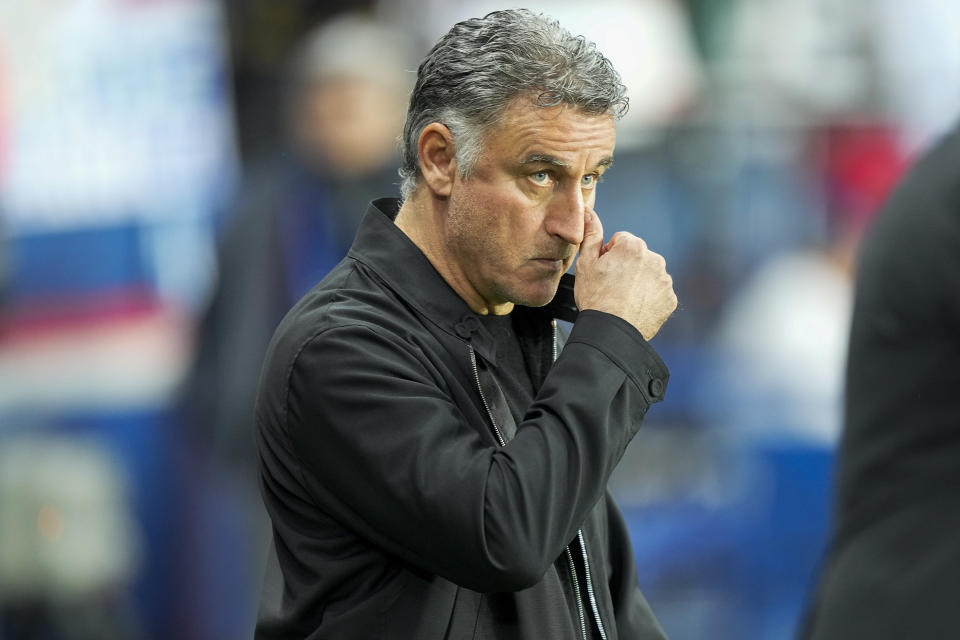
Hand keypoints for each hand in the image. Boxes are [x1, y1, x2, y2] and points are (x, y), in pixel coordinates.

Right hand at [574, 208, 676, 339]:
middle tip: (612, 287)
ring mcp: (664, 280)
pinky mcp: (670, 299)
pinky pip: (658, 293)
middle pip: (637, 257)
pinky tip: (634, 307)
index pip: (620, 241)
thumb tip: (589, 213)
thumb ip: (591, 234)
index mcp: (633, 246)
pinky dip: (649, 298)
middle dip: (626, 267)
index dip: (608, 256)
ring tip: (623, 298)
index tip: (604, 272)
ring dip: (639, 281)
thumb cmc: (596, 298)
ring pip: (649, 274)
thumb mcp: (585, 263)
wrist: (611, 331)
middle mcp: (654, 259)